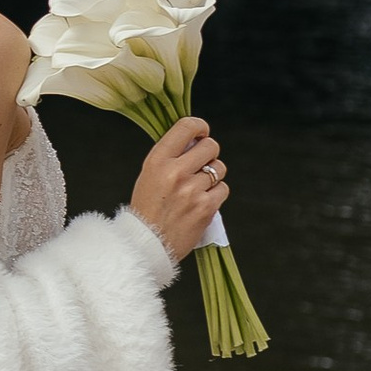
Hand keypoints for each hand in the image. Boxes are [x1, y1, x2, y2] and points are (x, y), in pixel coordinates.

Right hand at [131, 112, 229, 261]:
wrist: (147, 243)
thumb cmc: (147, 208)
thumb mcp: (148, 174)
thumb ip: (170, 156)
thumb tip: (195, 140)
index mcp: (157, 160)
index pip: (186, 127)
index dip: (200, 127)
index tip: (201, 133)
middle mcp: (175, 172)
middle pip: (210, 146)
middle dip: (209, 153)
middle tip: (200, 165)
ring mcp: (192, 190)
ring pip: (219, 168)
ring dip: (213, 175)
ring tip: (197, 187)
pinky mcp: (206, 207)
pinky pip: (223, 189)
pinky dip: (216, 194)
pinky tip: (201, 202)